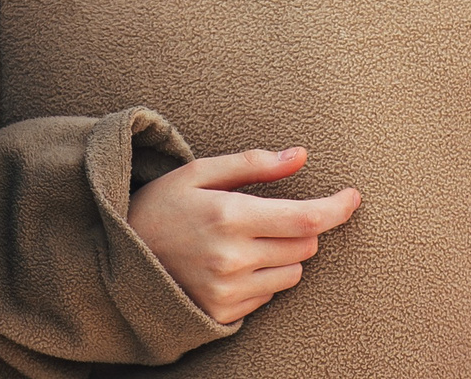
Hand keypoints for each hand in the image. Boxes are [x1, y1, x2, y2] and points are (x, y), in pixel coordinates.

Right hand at [126, 147, 360, 324]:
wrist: (117, 261)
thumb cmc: (160, 206)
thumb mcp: (199, 173)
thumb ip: (254, 164)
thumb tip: (301, 156)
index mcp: (229, 216)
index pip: (306, 218)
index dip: (337, 208)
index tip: (353, 197)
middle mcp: (233, 258)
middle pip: (305, 244)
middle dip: (302, 226)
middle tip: (272, 213)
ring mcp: (229, 291)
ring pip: (293, 272)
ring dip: (285, 253)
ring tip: (247, 240)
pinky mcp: (226, 314)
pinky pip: (270, 295)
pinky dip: (264, 277)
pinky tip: (234, 263)